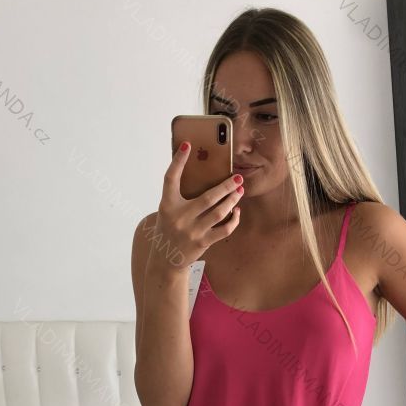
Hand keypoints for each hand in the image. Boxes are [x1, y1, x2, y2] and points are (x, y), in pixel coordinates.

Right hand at [146, 142, 243, 273]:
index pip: (171, 178)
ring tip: (240, 190)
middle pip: (208, 197)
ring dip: (232, 200)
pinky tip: (237, 211)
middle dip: (226, 186)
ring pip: (219, 212)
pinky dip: (233, 220)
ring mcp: (192, 231)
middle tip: (237, 176)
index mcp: (167, 205)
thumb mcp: (168, 211)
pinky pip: (223, 229)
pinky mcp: (202, 242)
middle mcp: (179, 217)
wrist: (165, 260)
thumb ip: (180, 197)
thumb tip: (201, 175)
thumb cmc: (169, 230)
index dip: (178, 161)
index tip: (187, 145)